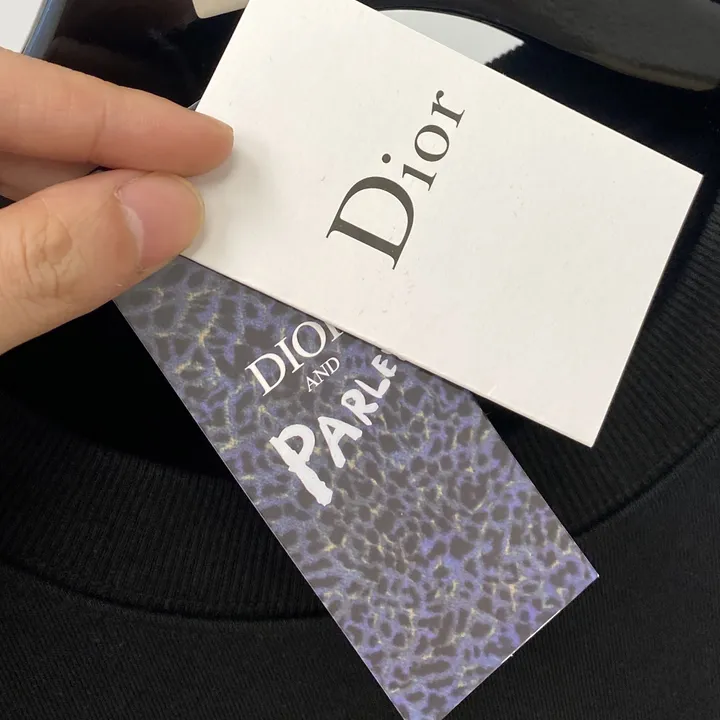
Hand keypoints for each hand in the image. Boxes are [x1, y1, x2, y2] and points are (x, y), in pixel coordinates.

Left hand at [0, 48, 232, 354]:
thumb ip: (43, 261)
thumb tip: (166, 212)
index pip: (13, 90)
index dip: (121, 115)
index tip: (211, 144)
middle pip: (14, 128)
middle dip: (110, 161)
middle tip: (193, 193)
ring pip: (3, 176)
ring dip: (81, 202)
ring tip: (154, 226)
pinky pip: (0, 223)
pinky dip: (42, 235)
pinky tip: (79, 252)